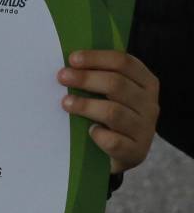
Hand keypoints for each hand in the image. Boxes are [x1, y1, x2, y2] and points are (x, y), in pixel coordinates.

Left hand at [59, 51, 158, 172]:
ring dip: (86, 105)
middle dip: (86, 79)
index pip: (125, 63)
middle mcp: (150, 104)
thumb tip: (68, 64)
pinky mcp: (136, 151)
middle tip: (62, 77)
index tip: (72, 59)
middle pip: (117, 84)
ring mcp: (145, 129)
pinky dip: (98, 135)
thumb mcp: (110, 93)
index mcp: (146, 83)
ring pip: (113, 112)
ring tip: (66, 103)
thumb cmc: (109, 115)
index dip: (97, 58)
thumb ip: (98, 76)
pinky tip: (89, 130)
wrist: (120, 154)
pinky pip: (114, 141)